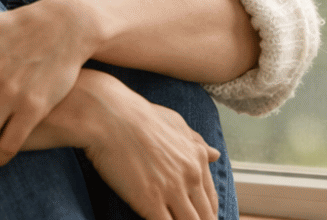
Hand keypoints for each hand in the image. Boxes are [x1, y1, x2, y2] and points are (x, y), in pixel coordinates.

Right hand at [78, 76, 221, 219]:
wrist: (111, 117)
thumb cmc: (139, 116)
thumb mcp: (176, 123)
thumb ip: (197, 143)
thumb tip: (216, 154)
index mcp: (198, 159)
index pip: (211, 200)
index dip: (207, 215)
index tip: (200, 219)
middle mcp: (190, 177)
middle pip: (204, 217)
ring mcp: (172, 191)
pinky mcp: (150, 202)